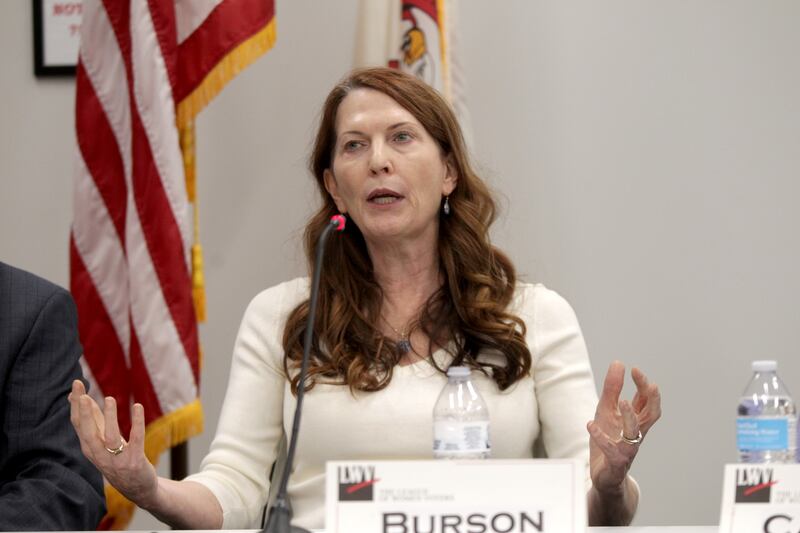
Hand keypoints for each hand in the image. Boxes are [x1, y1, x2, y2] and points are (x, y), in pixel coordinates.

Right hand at [68, 380, 158, 507]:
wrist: (137, 488)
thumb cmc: (117, 459)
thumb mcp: (102, 441)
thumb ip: (94, 420)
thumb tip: (82, 397)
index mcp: (90, 448)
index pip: (79, 425)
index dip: (76, 405)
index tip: (76, 384)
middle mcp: (100, 455)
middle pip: (88, 433)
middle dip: (84, 414)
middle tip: (82, 395)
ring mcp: (117, 459)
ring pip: (110, 437)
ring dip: (110, 417)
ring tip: (110, 398)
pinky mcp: (135, 461)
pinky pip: (136, 440)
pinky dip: (137, 423)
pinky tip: (138, 407)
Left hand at [587, 361, 660, 494]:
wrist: (604, 476)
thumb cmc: (608, 440)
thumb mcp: (606, 410)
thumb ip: (612, 389)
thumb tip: (619, 363)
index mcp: (635, 420)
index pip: (646, 401)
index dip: (644, 385)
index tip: (635, 369)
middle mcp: (636, 434)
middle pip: (652, 415)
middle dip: (652, 398)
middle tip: (648, 382)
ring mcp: (628, 449)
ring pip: (636, 434)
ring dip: (630, 418)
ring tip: (623, 401)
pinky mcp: (616, 462)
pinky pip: (612, 451)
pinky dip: (601, 437)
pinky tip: (590, 424)